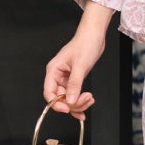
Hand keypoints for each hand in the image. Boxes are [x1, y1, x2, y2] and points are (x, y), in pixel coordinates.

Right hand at [43, 1, 113, 119]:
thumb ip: (75, 84)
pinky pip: (74, 94)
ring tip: (90, 99)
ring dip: (79, 103)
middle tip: (86, 100)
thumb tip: (71, 100)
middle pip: (60, 98)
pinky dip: (81, 100)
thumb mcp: (80, 65)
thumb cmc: (85, 44)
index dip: (56, 103)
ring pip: (68, 98)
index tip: (67, 109)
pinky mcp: (74, 79)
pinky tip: (88, 101)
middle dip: (73, 103)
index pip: (49, 93)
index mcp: (53, 70)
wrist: (94, 35)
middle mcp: (57, 76)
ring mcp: (66, 78)